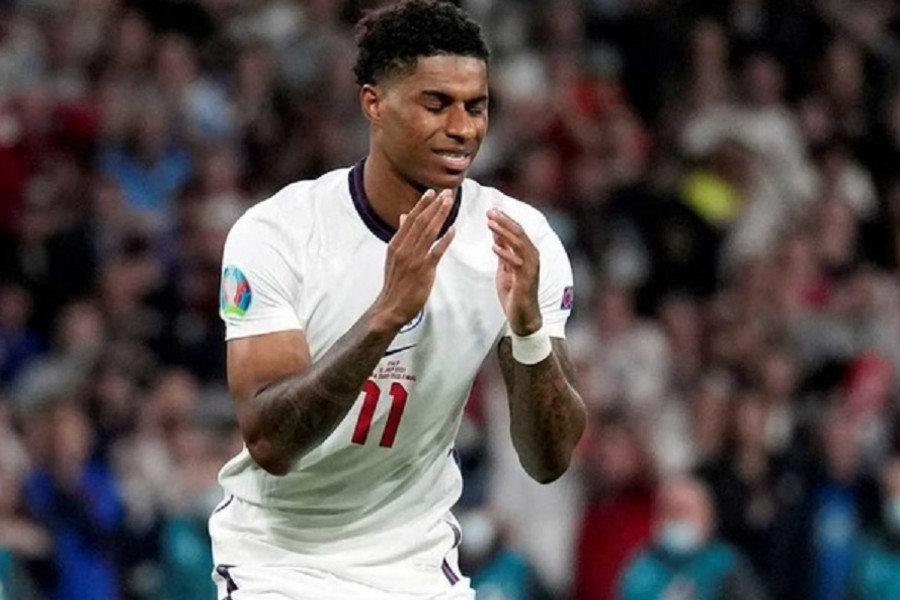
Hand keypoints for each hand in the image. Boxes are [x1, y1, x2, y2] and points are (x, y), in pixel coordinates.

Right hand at [373, 189, 455, 329]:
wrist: (391, 307)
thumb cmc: (395, 282)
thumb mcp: (393, 256)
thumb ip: (401, 235)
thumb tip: (404, 216)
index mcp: (395, 244)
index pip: (411, 220)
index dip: (422, 205)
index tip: (432, 192)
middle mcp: (403, 249)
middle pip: (421, 222)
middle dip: (435, 206)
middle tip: (447, 193)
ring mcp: (413, 259)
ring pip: (429, 233)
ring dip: (440, 216)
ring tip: (450, 203)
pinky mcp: (424, 271)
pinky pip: (436, 252)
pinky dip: (445, 239)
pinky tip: (453, 229)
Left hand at [488, 208, 540, 334]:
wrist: (523, 317)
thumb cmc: (514, 293)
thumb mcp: (505, 268)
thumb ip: (503, 251)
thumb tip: (496, 233)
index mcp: (528, 253)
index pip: (518, 231)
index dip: (505, 219)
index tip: (491, 210)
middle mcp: (532, 258)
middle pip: (519, 233)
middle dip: (504, 221)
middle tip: (490, 212)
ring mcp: (531, 268)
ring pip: (518, 244)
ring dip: (503, 233)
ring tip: (490, 224)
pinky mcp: (526, 279)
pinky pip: (516, 263)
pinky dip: (505, 254)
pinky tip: (494, 246)